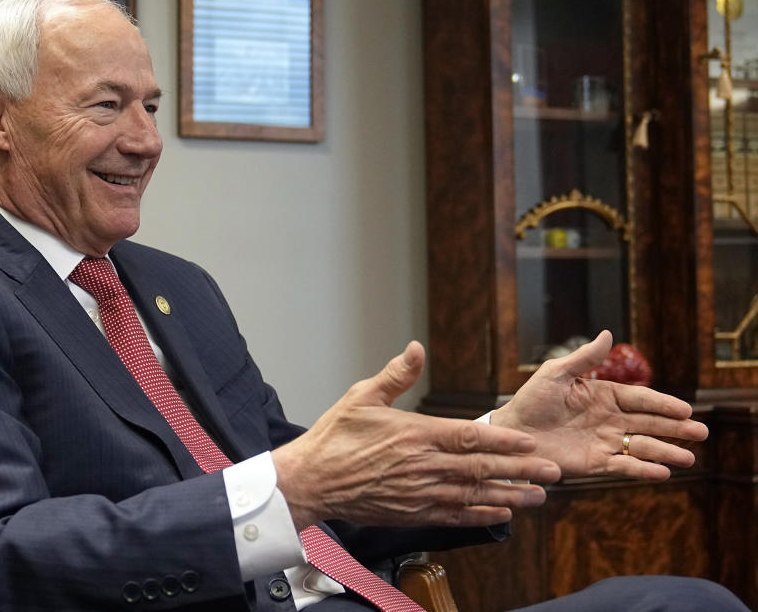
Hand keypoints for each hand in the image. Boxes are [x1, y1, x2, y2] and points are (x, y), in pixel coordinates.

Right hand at [272, 342, 560, 530]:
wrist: (311, 481)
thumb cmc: (335, 437)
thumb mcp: (362, 396)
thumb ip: (396, 375)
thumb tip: (417, 349)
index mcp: (415, 434)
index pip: (470, 437)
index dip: (504, 441)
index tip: (531, 441)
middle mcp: (423, 466)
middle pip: (481, 468)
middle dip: (521, 469)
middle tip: (553, 471)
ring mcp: (419, 493)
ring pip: (474, 495)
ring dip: (509, 495)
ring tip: (539, 496)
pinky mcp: (412, 513)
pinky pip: (454, 515)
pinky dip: (480, 515)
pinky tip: (501, 514)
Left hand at [491, 331, 707, 480]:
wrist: (511, 433)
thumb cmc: (531, 400)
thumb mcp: (555, 373)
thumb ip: (584, 358)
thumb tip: (608, 334)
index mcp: (602, 396)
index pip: (640, 400)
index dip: (663, 404)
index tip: (686, 409)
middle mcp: (608, 420)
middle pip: (649, 424)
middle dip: (675, 428)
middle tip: (701, 432)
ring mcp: (603, 443)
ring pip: (641, 447)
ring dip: (665, 452)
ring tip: (689, 459)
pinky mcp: (594, 464)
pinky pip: (623, 466)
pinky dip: (643, 470)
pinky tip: (662, 473)